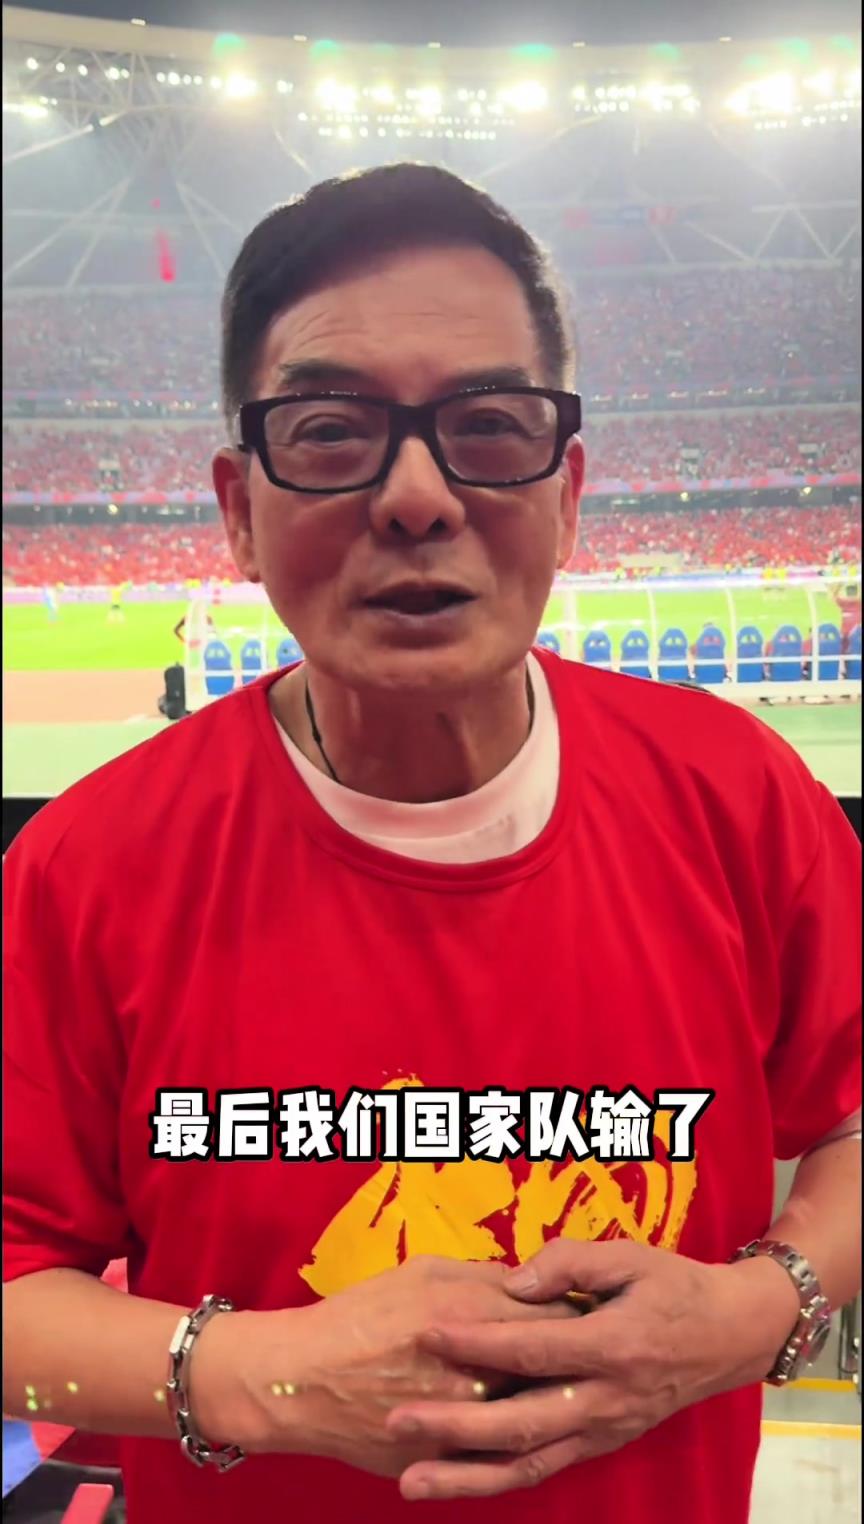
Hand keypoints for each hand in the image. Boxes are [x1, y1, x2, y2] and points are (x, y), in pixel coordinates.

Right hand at [193, 1254, 578, 1477]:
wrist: (303, 1380)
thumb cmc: (361, 1315)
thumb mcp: (425, 1271)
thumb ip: (484, 1275)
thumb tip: (528, 1282)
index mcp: (471, 1312)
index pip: (554, 1312)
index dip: (580, 1310)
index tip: (593, 1306)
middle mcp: (475, 1368)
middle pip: (553, 1365)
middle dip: (579, 1356)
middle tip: (595, 1348)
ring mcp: (464, 1420)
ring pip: (535, 1413)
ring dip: (558, 1400)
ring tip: (574, 1387)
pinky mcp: (449, 1458)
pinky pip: (502, 1456)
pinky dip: (524, 1441)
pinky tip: (538, 1426)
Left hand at [386, 1237, 800, 1499]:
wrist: (729, 1336)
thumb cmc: (674, 1286)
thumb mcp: (629, 1256)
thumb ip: (568, 1263)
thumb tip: (510, 1283)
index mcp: (613, 1346)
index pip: (533, 1349)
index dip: (478, 1342)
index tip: (428, 1333)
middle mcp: (605, 1399)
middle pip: (519, 1422)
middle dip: (453, 1425)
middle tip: (396, 1417)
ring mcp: (603, 1430)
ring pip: (527, 1464)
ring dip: (464, 1475)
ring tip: (408, 1480)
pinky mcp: (600, 1444)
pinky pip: (542, 1469)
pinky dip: (495, 1480)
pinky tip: (454, 1481)